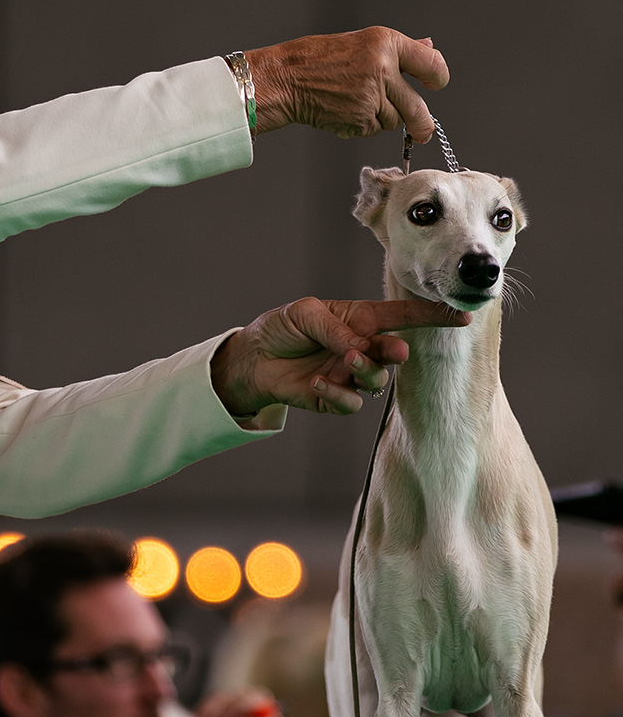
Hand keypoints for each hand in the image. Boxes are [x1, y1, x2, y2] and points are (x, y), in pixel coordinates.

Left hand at [211, 296, 470, 417]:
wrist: (253, 358)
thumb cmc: (282, 328)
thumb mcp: (307, 314)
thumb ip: (337, 328)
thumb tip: (360, 347)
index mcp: (361, 320)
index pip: (403, 317)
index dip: (432, 317)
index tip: (462, 317)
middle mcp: (362, 348)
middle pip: (394, 353)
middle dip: (397, 352)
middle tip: (395, 351)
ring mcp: (350, 376)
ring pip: (377, 381)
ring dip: (366, 370)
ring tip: (345, 360)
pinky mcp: (335, 399)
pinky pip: (350, 402)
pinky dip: (336, 392)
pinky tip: (316, 381)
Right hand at [246, 27, 447, 142]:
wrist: (288, 79)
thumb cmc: (321, 59)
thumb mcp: (364, 43)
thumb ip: (400, 50)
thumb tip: (429, 47)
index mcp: (386, 43)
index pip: (430, 64)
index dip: (438, 78)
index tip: (436, 84)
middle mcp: (383, 69)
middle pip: (417, 106)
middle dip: (421, 124)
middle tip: (423, 132)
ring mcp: (371, 97)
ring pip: (393, 121)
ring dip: (381, 118)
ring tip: (356, 102)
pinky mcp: (359, 120)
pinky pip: (373, 129)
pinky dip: (363, 126)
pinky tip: (345, 111)